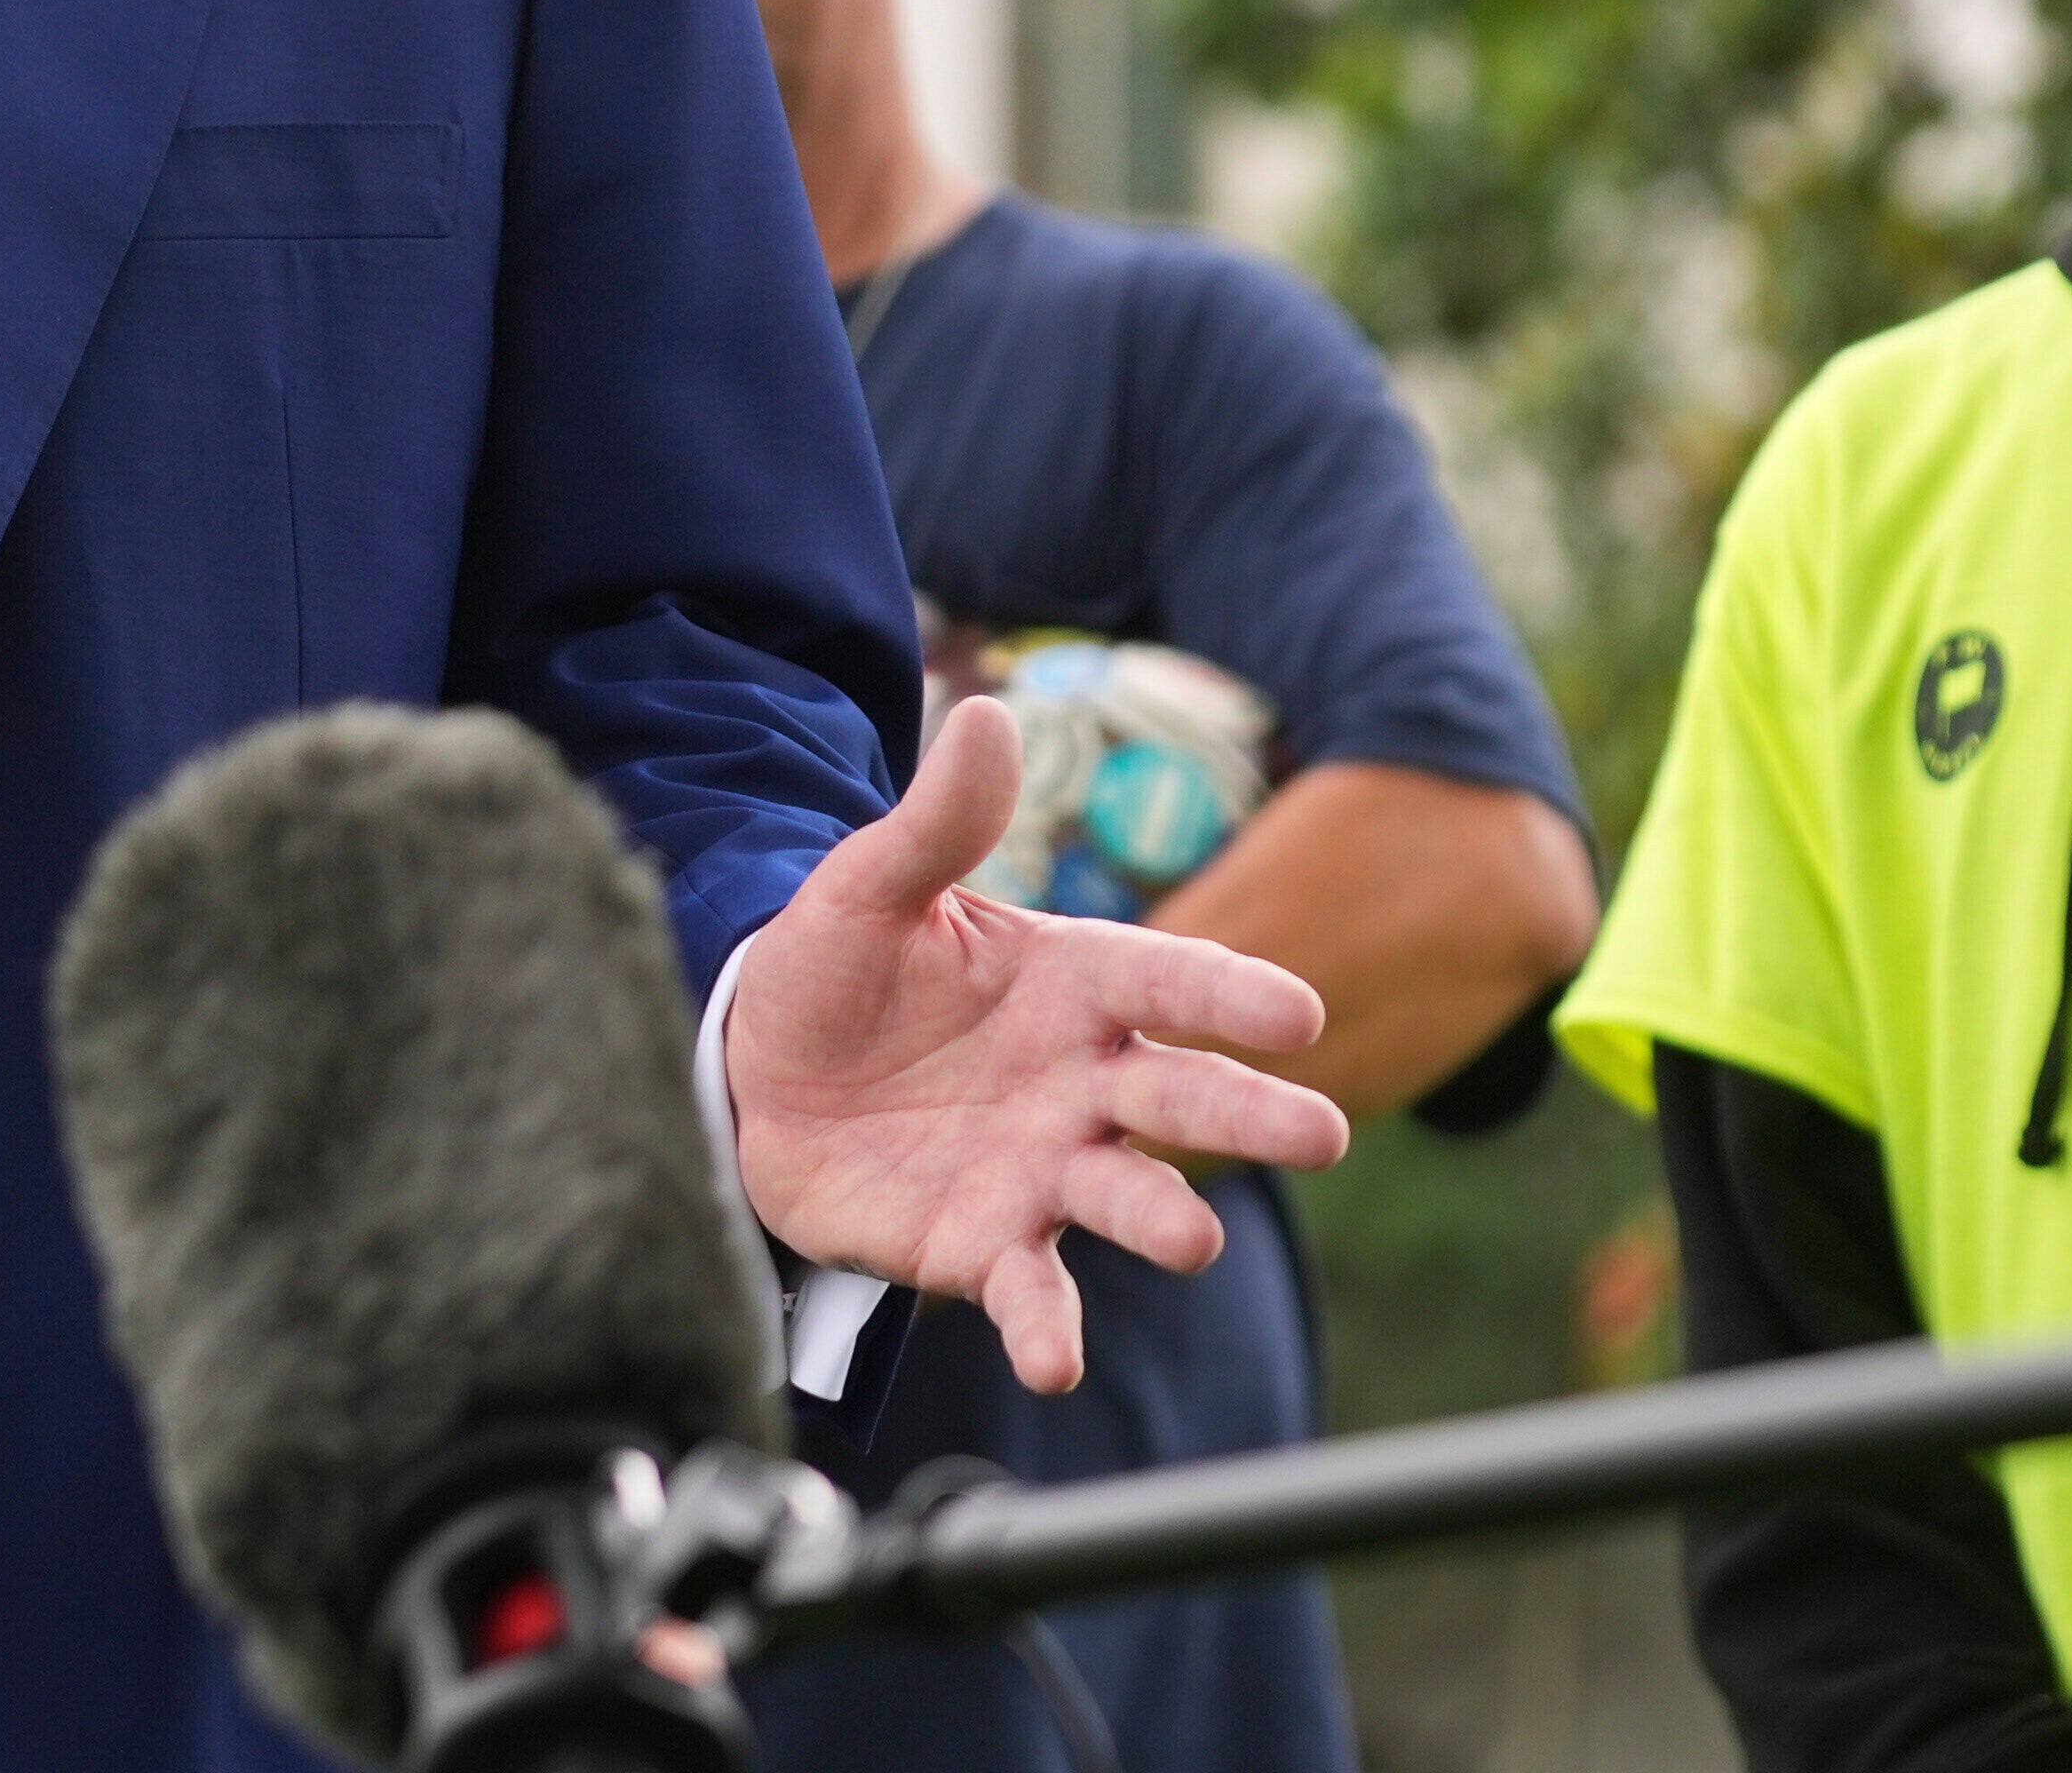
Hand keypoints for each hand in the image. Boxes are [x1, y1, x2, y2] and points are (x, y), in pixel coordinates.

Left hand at [724, 695, 1348, 1392]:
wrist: (752, 1070)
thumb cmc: (832, 970)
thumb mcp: (868, 887)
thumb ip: (936, 822)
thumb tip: (982, 710)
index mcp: (1071, 982)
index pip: (1169, 980)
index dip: (1232, 995)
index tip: (1298, 1013)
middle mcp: (1080, 1081)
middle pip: (1181, 1094)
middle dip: (1249, 1114)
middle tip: (1319, 1135)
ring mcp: (1041, 1168)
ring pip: (1124, 1194)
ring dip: (1162, 1217)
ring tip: (1191, 1239)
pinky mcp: (984, 1244)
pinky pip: (1031, 1289)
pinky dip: (1047, 1327)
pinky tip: (1055, 1361)